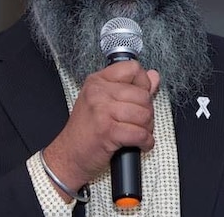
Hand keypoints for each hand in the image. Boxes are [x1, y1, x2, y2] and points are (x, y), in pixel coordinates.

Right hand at [42, 61, 159, 199]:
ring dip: (147, 129)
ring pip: (144, 115)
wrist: (69, 155)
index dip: (143, 83)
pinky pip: (140, 134)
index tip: (139, 97)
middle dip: (147, 112)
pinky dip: (145, 142)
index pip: (132, 68)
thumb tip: (153, 76)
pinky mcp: (108, 131)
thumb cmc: (86, 130)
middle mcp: (98, 92)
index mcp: (98, 81)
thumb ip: (131, 87)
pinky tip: (139, 144)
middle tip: (139, 122)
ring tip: (138, 133)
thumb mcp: (103, 102)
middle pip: (142, 95)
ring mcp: (102, 110)